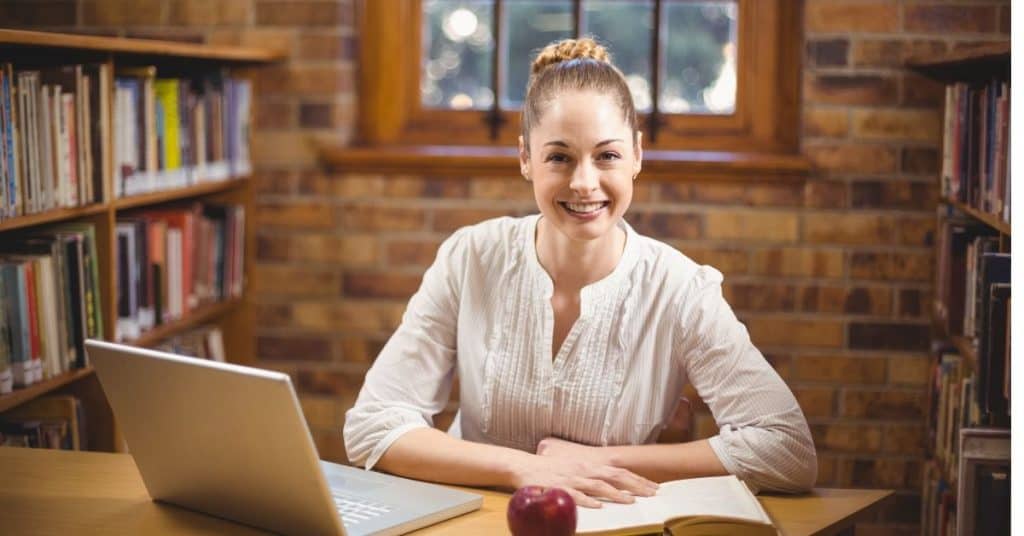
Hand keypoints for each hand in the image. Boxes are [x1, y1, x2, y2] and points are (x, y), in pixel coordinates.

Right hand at [509, 441, 657, 507]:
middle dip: (635, 485)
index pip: (618, 471)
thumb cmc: (551, 470)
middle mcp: (584, 470)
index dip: (637, 479)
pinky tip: (598, 506)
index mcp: (589, 465)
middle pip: (614, 476)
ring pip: (598, 485)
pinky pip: (575, 495)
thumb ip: (592, 475)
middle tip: (652, 494)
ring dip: (615, 493)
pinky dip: (588, 500)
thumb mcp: (575, 469)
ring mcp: (572, 479)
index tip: (653, 487)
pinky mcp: (559, 488)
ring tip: (630, 501)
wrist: (524, 466)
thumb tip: (611, 483)